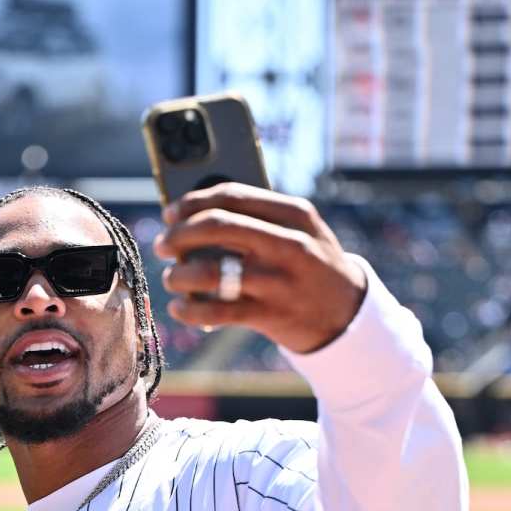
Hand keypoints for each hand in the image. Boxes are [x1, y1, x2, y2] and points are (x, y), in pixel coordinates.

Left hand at [153, 183, 366, 353]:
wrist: (347, 314)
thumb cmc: (311, 265)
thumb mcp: (300, 231)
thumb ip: (260, 218)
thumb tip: (196, 215)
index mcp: (295, 214)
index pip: (232, 195)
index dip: (193, 202)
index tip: (171, 212)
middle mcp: (287, 243)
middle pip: (217, 226)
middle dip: (179, 234)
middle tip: (162, 244)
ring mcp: (278, 280)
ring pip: (211, 271)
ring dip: (179, 275)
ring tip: (171, 279)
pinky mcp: (269, 314)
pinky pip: (217, 312)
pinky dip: (190, 310)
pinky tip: (180, 308)